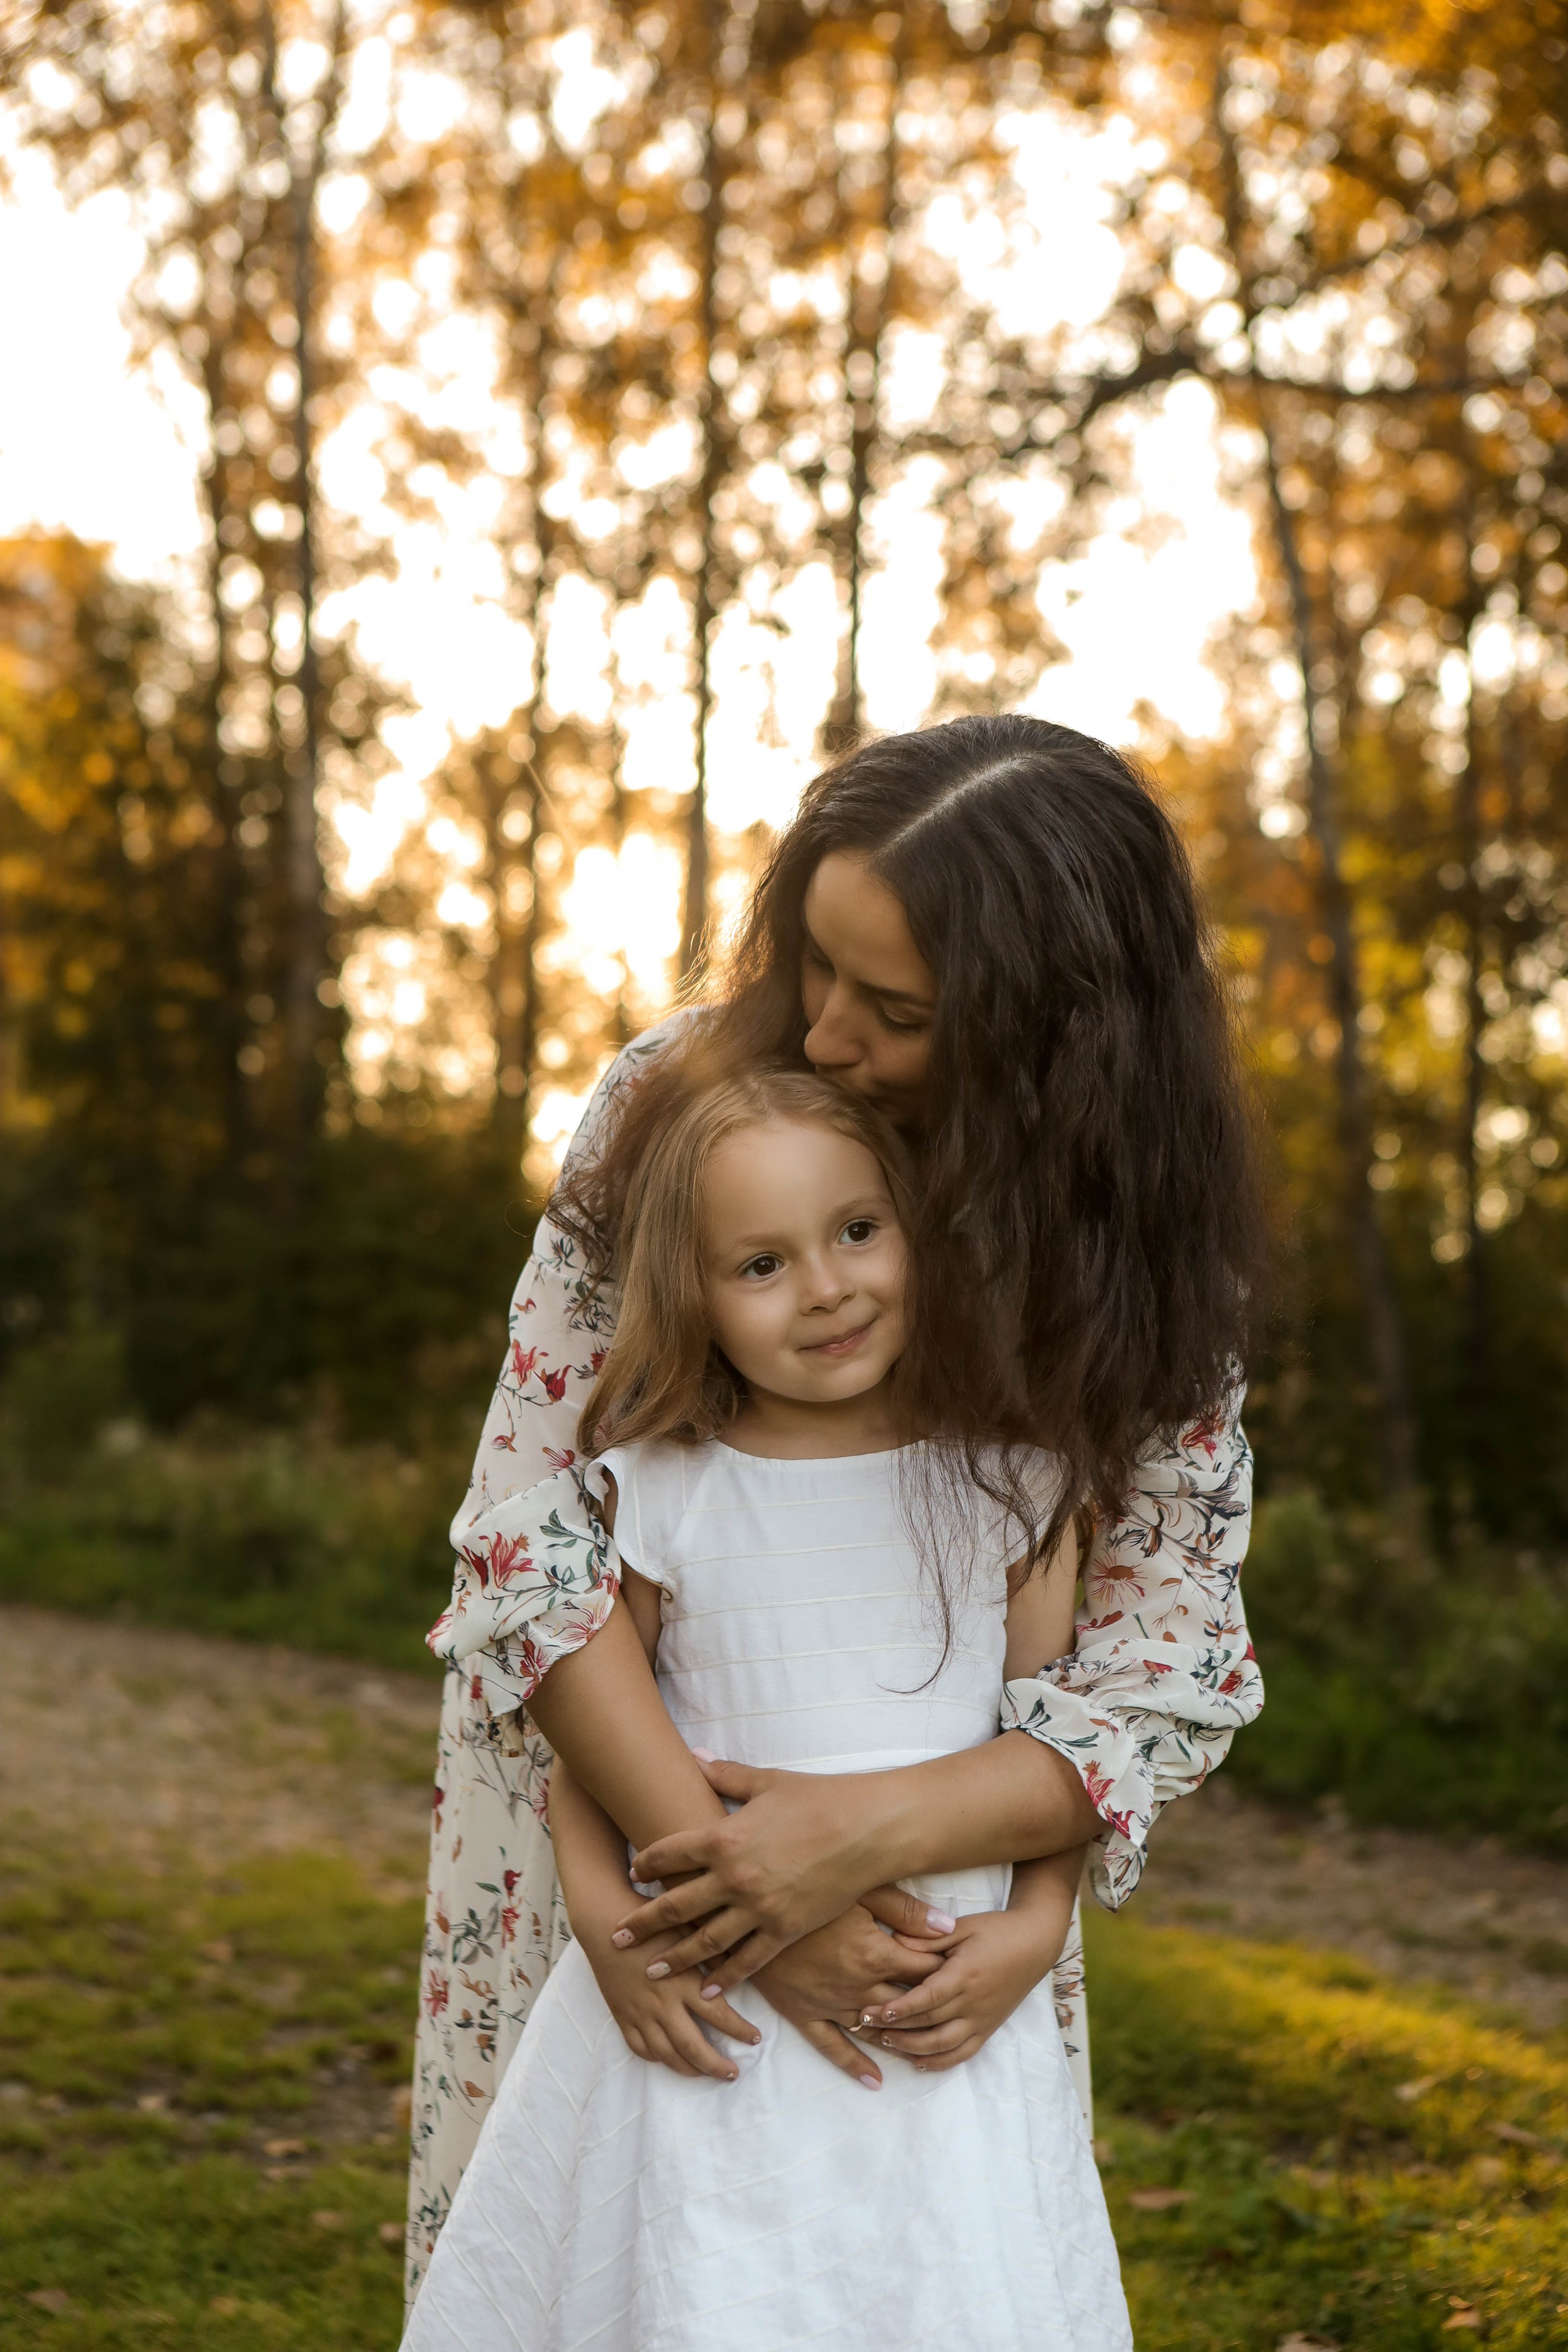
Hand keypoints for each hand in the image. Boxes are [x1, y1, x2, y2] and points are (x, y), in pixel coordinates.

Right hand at [576, 1892, 760, 2083]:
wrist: (604, 1922)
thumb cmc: (652, 1921)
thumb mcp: (688, 1930)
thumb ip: (712, 1953)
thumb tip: (738, 1970)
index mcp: (683, 1981)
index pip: (719, 2015)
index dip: (740, 2030)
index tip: (756, 2038)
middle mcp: (662, 2004)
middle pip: (693, 2047)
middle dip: (716, 2066)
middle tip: (733, 2074)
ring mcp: (640, 2014)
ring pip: (667, 2055)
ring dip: (690, 2070)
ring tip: (706, 2074)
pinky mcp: (622, 2017)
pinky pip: (640, 2048)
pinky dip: (657, 2059)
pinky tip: (670, 2059)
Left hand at [616, 1759, 954, 1981]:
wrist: (869, 1829)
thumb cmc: (820, 1798)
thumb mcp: (767, 1781)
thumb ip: (725, 1776)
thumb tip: (694, 1757)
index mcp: (724, 1837)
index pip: (669, 1854)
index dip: (646, 1864)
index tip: (632, 1873)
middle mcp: (734, 1878)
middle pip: (675, 1905)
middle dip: (642, 1923)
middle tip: (616, 1937)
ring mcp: (759, 1909)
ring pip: (705, 1941)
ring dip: (675, 1958)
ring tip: (651, 1971)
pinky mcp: (785, 1930)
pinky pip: (748, 1960)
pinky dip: (726, 1976)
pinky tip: (709, 1989)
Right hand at [744, 1900, 948, 2089]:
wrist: (746, 1911)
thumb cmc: (805, 1889)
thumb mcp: (858, 1889)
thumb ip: (905, 1910)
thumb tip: (950, 1928)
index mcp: (873, 1954)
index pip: (924, 1969)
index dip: (946, 1969)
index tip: (964, 1968)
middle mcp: (856, 1987)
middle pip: (905, 2005)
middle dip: (931, 2007)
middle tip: (954, 2009)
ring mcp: (830, 2005)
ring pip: (875, 2030)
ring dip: (901, 2038)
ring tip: (928, 2046)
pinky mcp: (804, 2014)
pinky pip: (833, 2048)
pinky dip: (855, 2065)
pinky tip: (875, 2081)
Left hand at [864, 1905, 1067, 2073]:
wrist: (1034, 1943)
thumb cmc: (996, 1930)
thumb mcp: (962, 1926)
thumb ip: (927, 1939)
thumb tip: (893, 1941)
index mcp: (964, 1975)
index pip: (926, 1999)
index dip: (898, 2009)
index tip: (872, 2012)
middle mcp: (973, 2003)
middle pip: (928, 2024)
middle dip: (894, 2029)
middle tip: (864, 2026)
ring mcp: (982, 2020)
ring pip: (943, 2046)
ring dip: (912, 2048)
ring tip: (886, 2042)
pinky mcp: (988, 2029)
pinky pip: (962, 2054)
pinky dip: (939, 2062)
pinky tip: (918, 2061)